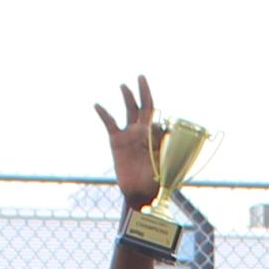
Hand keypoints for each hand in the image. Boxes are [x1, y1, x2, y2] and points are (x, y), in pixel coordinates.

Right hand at [96, 77, 165, 205]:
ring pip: (129, 111)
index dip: (154, 103)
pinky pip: (110, 124)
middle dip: (143, 91)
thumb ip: (166, 146)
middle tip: (141, 76)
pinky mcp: (117, 141)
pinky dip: (104, 114)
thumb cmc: (155, 180)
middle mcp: (143, 131)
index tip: (152, 97)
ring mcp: (130, 135)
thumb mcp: (164, 162)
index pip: (156, 114)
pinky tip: (98, 105)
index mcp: (156, 135)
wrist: (139, 192)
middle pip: (143, 106)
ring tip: (124, 86)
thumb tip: (170, 130)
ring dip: (127, 97)